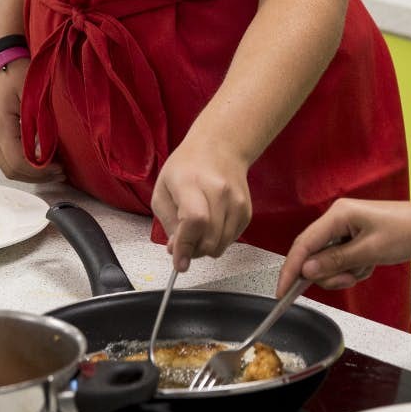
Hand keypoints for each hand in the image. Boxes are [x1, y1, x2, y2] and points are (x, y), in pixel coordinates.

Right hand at [0, 61, 64, 182]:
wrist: (1, 63)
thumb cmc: (20, 73)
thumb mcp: (34, 93)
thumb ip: (41, 123)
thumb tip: (51, 150)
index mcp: (0, 126)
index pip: (18, 162)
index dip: (40, 171)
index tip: (60, 168)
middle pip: (11, 170)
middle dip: (37, 177)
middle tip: (60, 172)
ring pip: (8, 168)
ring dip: (31, 174)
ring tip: (54, 169)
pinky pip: (7, 159)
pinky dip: (24, 165)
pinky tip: (42, 160)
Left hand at [150, 140, 252, 271]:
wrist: (221, 148)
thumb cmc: (187, 167)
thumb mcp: (163, 191)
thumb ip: (168, 223)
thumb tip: (177, 251)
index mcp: (192, 183)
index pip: (195, 221)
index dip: (186, 246)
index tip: (179, 263)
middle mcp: (219, 191)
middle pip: (210, 238)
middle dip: (193, 250)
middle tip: (184, 243)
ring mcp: (237, 201)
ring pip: (222, 244)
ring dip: (206, 247)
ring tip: (197, 232)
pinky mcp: (247, 211)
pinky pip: (232, 240)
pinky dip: (219, 240)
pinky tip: (212, 223)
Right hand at [275, 195, 410, 294]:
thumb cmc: (406, 231)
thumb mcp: (369, 251)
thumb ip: (335, 261)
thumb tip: (306, 270)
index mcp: (338, 215)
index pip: (304, 244)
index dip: (291, 269)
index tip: (282, 292)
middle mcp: (338, 220)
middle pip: (314, 255)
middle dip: (328, 274)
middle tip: (348, 279)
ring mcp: (346, 230)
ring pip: (329, 262)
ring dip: (344, 273)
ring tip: (365, 269)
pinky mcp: (355, 240)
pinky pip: (343, 262)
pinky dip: (354, 270)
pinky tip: (370, 265)